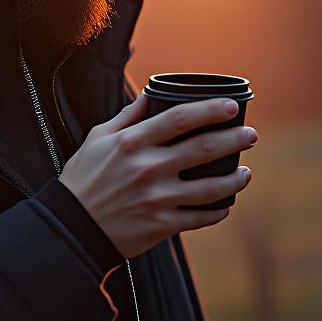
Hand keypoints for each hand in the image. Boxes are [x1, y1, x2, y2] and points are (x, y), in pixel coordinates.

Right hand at [58, 94, 255, 259]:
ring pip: (210, 187)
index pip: (180, 118)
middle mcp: (148, 168)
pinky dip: (218, 211)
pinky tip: (226, 204)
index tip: (232, 107)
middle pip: (202, 148)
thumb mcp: (98, 140)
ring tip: (246, 173)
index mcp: (132, 142)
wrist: (71, 226)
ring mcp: (156, 198)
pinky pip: (199, 217)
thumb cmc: (83, 179)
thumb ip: (126, 117)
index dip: (210, 110)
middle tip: (251, 135)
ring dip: (234, 179)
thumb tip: (149, 94)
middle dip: (234, 139)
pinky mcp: (160, 225)